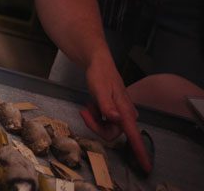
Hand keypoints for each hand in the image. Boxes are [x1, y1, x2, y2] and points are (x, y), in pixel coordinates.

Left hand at [80, 53, 152, 173]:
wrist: (98, 64)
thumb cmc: (100, 76)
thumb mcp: (100, 90)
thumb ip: (107, 106)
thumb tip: (117, 120)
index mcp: (125, 113)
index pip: (134, 136)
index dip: (140, 152)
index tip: (146, 168)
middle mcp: (125, 116)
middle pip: (110, 134)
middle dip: (95, 125)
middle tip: (85, 110)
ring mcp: (120, 114)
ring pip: (105, 128)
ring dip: (94, 119)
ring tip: (90, 104)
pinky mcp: (114, 112)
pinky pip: (103, 121)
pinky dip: (95, 115)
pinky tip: (93, 104)